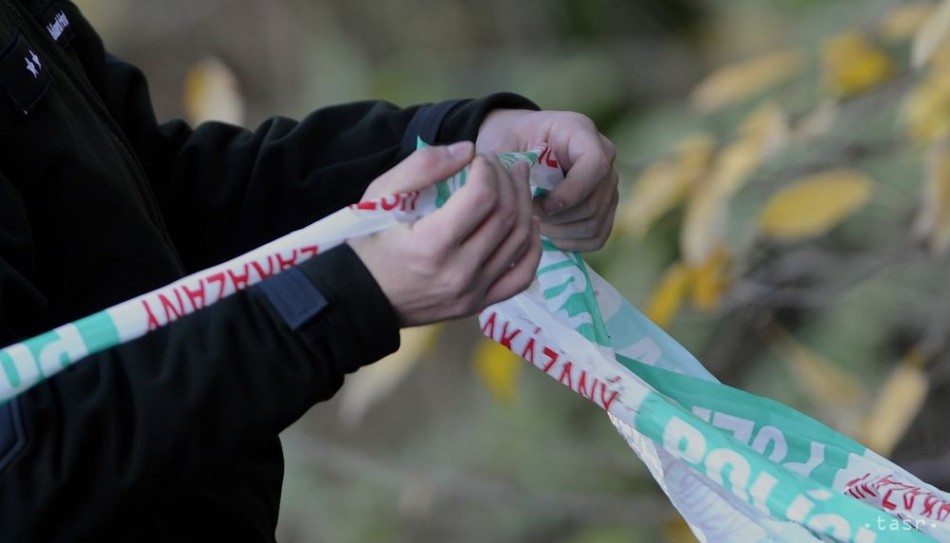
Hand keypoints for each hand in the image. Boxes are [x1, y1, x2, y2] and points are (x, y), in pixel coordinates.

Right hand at [349, 142, 541, 326]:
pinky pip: (521, 277)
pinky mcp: (478, 304)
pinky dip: (532, 248)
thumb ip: (421, 167)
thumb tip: (468, 150)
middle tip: (501, 163)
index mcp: (432, 245)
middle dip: (509, 180)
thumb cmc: (367, 244)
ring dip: (524, 205)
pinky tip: (529, 224)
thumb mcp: (380, 196)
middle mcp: (459, 273)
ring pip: (519, 241)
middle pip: (505, 215)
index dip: (488, 168)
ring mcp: (472, 293)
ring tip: (517, 182)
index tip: (478, 158)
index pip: (482, 196)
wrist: (359, 299)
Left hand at [476, 109, 618, 251]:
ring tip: (535, 221)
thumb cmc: (509, 140)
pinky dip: (570, 241)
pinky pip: (596, 236)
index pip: (595, 165)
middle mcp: (604, 156)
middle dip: (556, 217)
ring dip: (560, 231)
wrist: (520, 143)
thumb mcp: (501, 141)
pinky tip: (548, 232)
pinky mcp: (606, 207)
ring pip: (594, 223)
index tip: (540, 205)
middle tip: (527, 214)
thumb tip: (512, 193)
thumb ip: (506, 163)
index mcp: (580, 132)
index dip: (570, 192)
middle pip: (593, 202)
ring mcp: (608, 183)